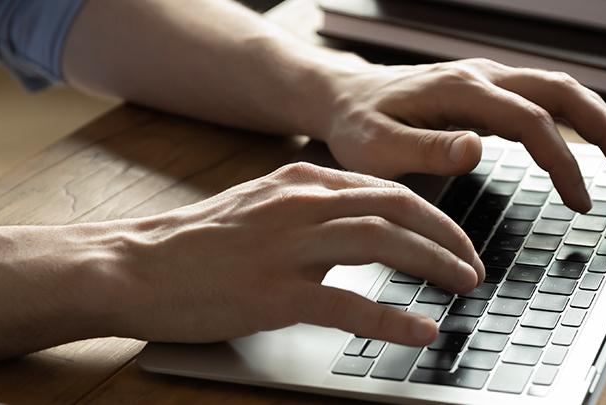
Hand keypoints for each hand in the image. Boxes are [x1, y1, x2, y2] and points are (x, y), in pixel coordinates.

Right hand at [99, 163, 484, 345]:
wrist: (132, 265)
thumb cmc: (191, 245)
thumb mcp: (257, 208)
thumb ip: (307, 211)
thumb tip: (358, 226)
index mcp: (299, 183)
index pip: (385, 189)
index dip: (432, 214)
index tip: (454, 239)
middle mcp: (300, 206)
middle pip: (398, 209)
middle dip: (447, 236)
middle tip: (472, 265)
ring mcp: (288, 248)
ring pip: (384, 244)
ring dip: (434, 265)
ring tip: (462, 286)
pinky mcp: (275, 293)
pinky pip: (350, 305)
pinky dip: (393, 318)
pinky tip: (421, 331)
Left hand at [315, 58, 605, 211]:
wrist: (342, 96)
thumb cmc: (356, 127)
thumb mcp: (377, 148)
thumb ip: (426, 150)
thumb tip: (475, 148)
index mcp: (459, 90)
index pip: (530, 120)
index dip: (562, 160)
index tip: (581, 200)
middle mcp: (482, 75)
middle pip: (562, 93)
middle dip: (605, 131)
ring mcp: (489, 79)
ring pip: (561, 90)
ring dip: (602, 121)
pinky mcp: (490, 90)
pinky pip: (547, 97)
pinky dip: (583, 114)